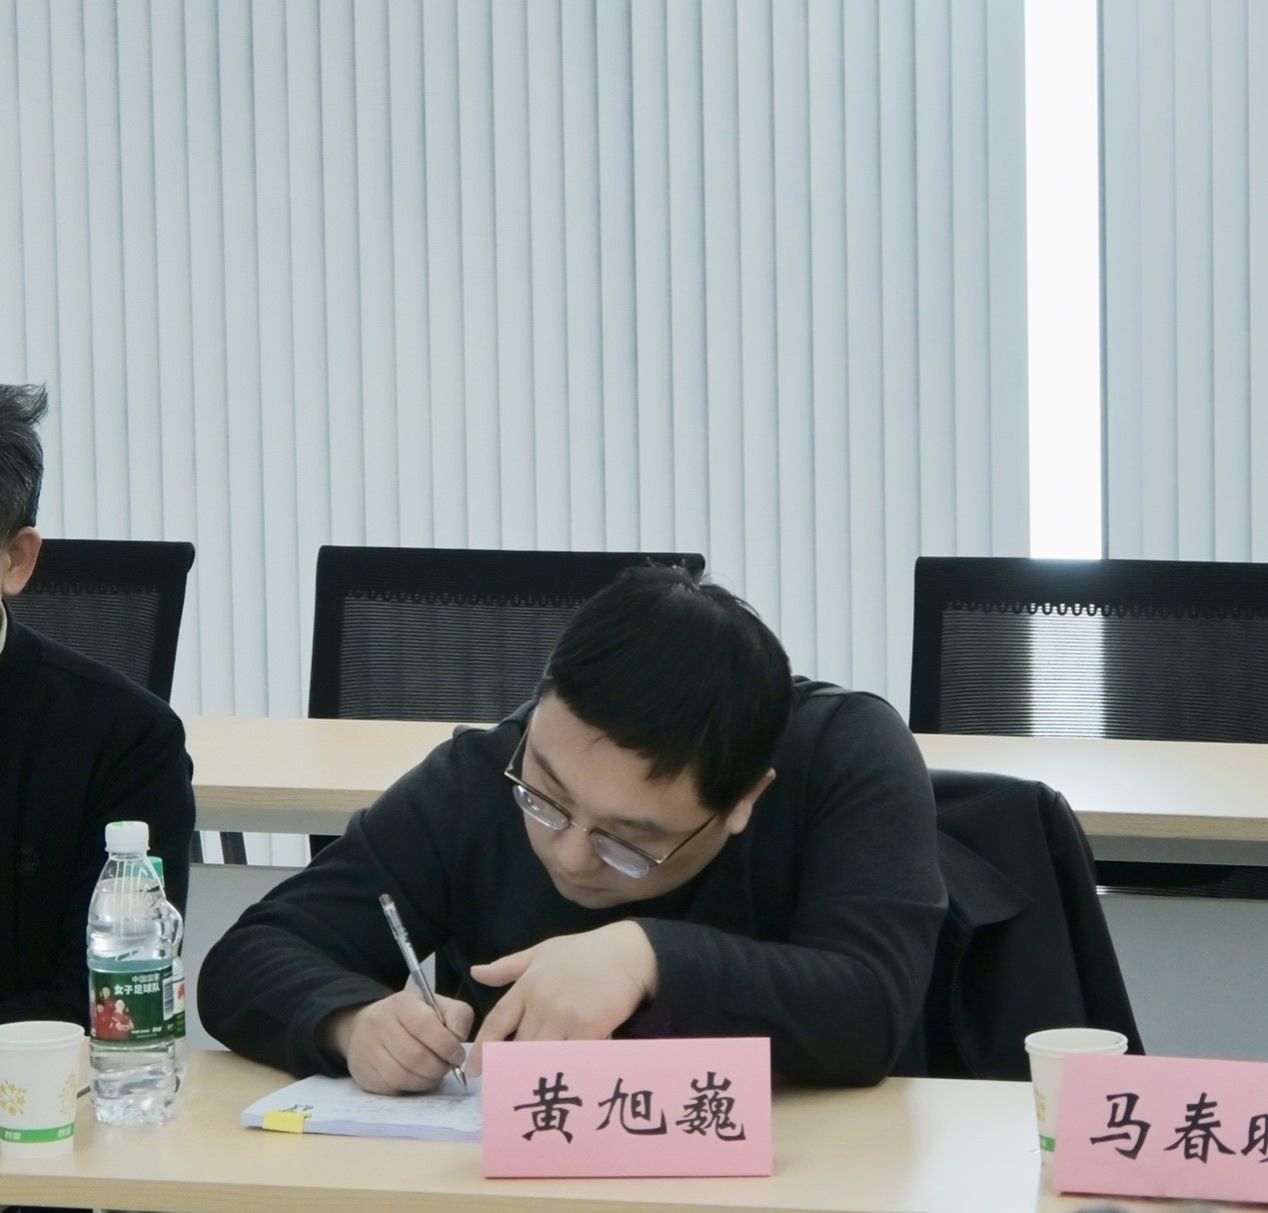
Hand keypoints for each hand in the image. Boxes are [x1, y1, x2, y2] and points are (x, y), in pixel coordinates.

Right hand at [322, 989, 473, 1094]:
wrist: (365, 1025)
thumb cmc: (410, 1016)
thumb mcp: (435, 1004)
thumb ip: (457, 1015)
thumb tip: (459, 1037)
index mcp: (401, 1003)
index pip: (425, 1025)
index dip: (447, 1045)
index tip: (458, 1055)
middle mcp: (380, 1024)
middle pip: (415, 1056)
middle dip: (439, 1067)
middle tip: (448, 1067)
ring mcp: (368, 1050)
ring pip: (403, 1076)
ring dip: (427, 1081)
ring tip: (435, 1074)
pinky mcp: (363, 1073)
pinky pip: (392, 1088)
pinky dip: (411, 1088)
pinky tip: (418, 1079)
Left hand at [467, 921, 656, 1075]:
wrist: (628, 953)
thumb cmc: (584, 952)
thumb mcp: (541, 952)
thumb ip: (507, 966)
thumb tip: (475, 973)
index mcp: (527, 985)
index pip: (497, 1021)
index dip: (483, 1049)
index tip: (475, 1070)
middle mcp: (541, 1003)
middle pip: (516, 1046)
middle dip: (509, 1067)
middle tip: (503, 1085)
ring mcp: (565, 1018)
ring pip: (539, 1056)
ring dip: (532, 1072)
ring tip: (528, 1089)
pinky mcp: (589, 1030)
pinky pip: (568, 1058)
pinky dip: (562, 1069)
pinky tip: (559, 1081)